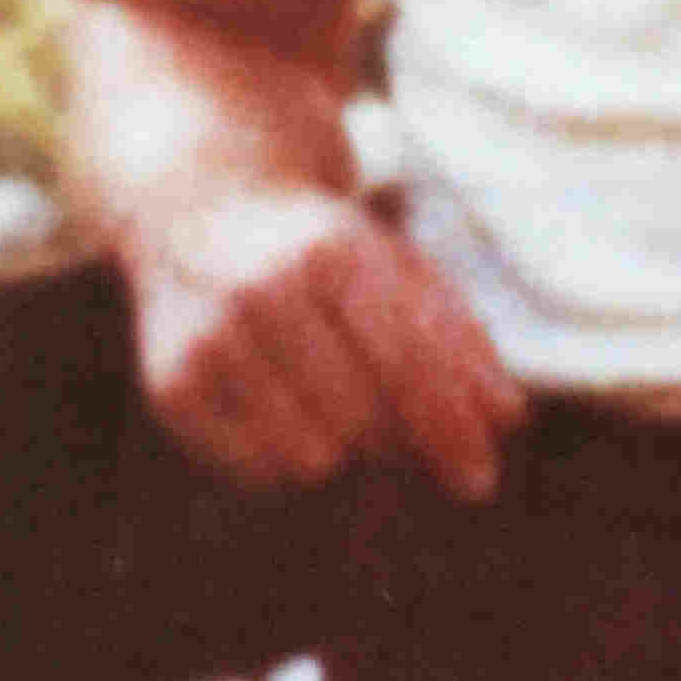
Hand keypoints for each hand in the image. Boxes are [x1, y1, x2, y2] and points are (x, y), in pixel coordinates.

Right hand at [130, 177, 523, 500]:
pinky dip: (283, 454)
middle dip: (395, 432)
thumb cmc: (322, 248)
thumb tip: (509, 419)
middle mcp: (263, 290)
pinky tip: (276, 401)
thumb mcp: (397, 268)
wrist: (199, 201)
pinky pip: (258, 472)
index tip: (480, 479)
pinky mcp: (171, 386)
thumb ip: (459, 339)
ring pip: (311, 457)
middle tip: (387, 406)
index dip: (449, 427)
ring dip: (339, 444)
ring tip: (324, 389)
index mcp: (333, 251)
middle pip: (366, 422)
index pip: (406, 364)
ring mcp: (209, 339)